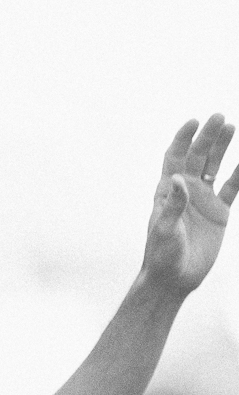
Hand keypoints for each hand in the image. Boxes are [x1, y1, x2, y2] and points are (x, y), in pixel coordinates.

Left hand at [144, 113, 238, 294]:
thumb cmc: (162, 255)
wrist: (175, 278)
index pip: (174, 158)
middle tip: (220, 117)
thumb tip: (177, 179)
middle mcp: (185, 191)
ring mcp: (203, 199)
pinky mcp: (219, 212)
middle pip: (197, 157)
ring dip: (222, 147)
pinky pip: (232, 187)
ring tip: (232, 126)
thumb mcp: (165, 229)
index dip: (182, 139)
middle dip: (207, 137)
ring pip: (215, 166)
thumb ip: (172, 205)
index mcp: (166, 191)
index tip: (193, 121)